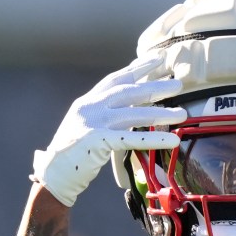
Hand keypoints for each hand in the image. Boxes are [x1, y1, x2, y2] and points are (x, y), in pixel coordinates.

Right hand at [31, 55, 186, 205]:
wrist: (53, 175)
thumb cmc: (73, 156)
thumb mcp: (88, 127)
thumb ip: (106, 117)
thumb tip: (134, 112)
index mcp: (88, 101)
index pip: (116, 79)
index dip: (138, 68)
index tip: (157, 59)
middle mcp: (90, 107)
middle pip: (128, 91)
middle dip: (155, 86)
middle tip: (178, 83)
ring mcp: (93, 122)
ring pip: (133, 113)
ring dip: (160, 113)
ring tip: (182, 113)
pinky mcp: (97, 140)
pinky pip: (131, 139)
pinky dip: (153, 139)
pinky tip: (171, 140)